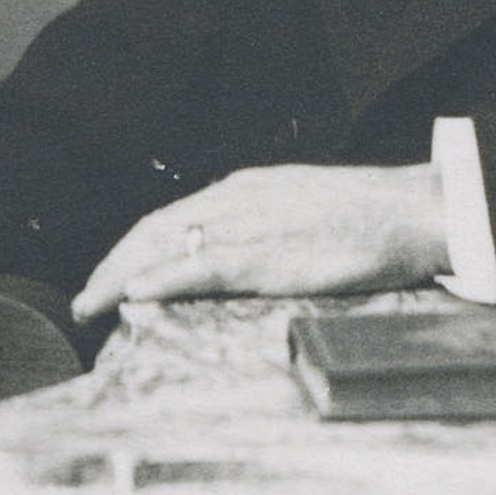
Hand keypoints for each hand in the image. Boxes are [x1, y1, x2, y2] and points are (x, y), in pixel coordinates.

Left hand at [71, 162, 451, 321]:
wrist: (409, 210)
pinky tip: (132, 296)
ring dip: (119, 277)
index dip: (134, 248)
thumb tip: (242, 257)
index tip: (112, 272)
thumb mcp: (303, 211)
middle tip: (85, 298)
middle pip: (153, 230)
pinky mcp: (263, 254)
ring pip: (164, 248)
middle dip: (114, 264)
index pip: (171, 218)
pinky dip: (159, 281)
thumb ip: (267, 228)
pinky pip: (198, 267)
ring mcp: (246, 225)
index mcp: (244, 190)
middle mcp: (234, 201)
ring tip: (90, 305)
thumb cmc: (369, 218)